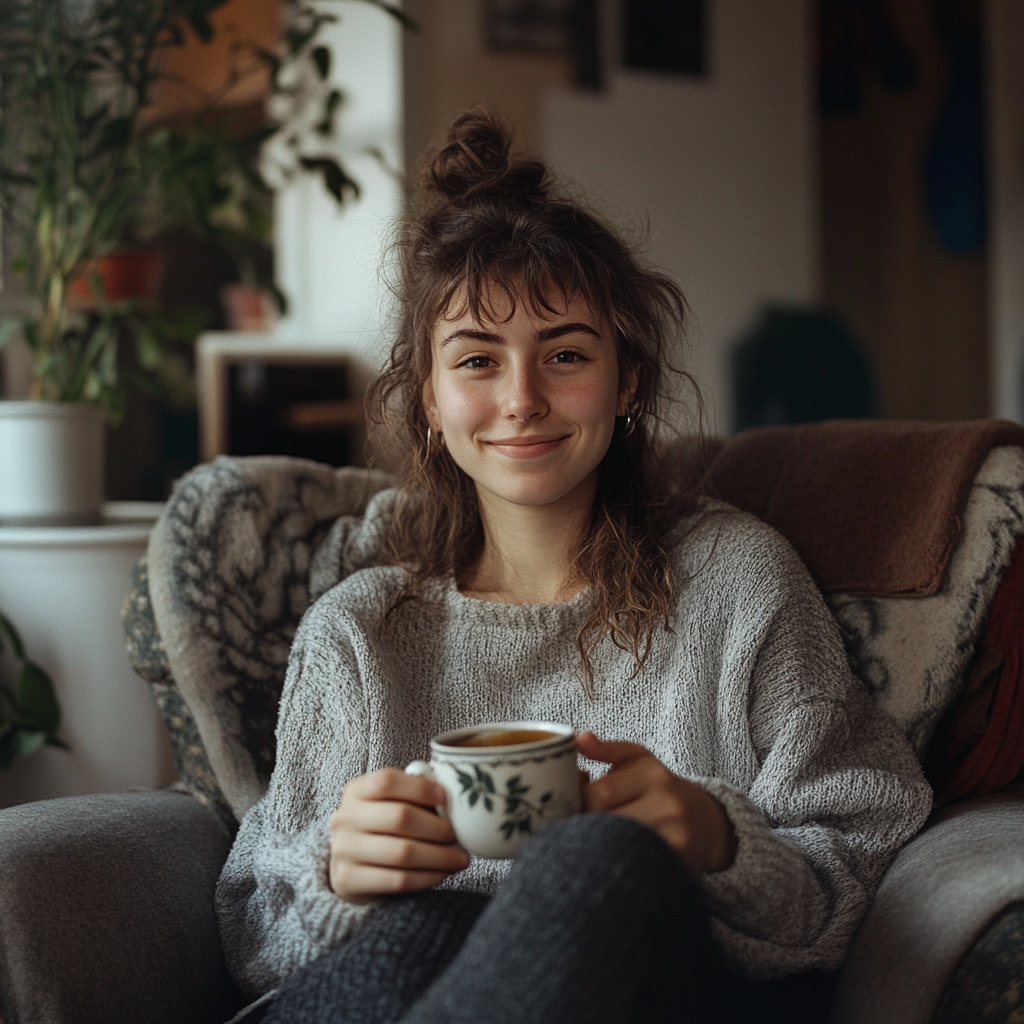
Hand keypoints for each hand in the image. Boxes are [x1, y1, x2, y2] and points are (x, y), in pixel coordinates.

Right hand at [329, 768, 470, 903]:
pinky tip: (443, 873)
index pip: (387, 781)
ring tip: (461, 858)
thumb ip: (413, 796)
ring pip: (402, 852)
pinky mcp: (349, 880)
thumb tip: (450, 800)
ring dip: (440, 856)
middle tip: (456, 835)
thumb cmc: (380, 828)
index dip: (420, 788)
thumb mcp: (387, 804)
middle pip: (399, 817)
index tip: (445, 798)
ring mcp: (343, 850)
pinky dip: (427, 877)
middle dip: (437, 827)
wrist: (348, 867)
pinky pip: (398, 880)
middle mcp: (345, 818)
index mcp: (356, 791)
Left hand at [577, 732, 736, 873]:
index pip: (601, 794)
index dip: (577, 804)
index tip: (567, 806)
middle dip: (583, 828)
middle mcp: (667, 804)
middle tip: (572, 830)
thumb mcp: (638, 760)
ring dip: (596, 849)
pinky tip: (610, 862)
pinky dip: (618, 866)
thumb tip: (579, 737)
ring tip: (588, 845)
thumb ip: (606, 749)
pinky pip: (637, 867)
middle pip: (608, 823)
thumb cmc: (660, 787)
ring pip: (619, 848)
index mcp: (651, 775)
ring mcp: (675, 836)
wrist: (706, 821)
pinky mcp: (679, 863)